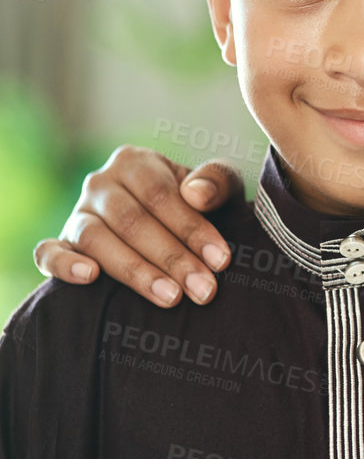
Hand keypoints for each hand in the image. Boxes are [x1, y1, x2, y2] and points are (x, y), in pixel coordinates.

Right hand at [34, 148, 244, 306]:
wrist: (170, 229)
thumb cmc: (197, 205)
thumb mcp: (217, 189)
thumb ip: (217, 182)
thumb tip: (196, 194)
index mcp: (135, 163)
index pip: (161, 195)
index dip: (192, 227)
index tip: (220, 260)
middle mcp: (100, 183)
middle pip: (132, 220)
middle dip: (172, 257)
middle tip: (203, 289)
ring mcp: (77, 214)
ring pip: (96, 239)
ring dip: (135, 270)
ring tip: (170, 296)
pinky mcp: (60, 244)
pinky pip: (48, 253)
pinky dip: (65, 264)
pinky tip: (90, 277)